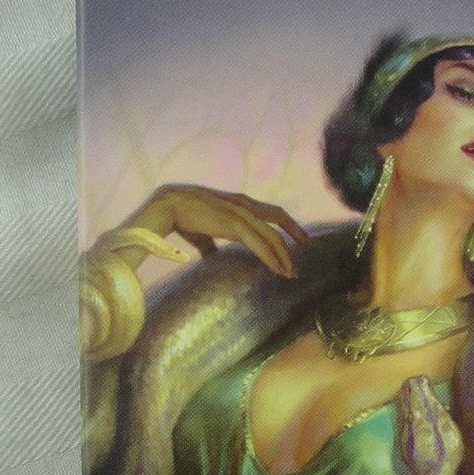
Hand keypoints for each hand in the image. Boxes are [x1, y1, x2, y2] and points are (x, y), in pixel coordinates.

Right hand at [117, 184, 307, 278]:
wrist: (167, 206)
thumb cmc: (182, 217)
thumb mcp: (204, 230)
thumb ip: (212, 243)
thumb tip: (212, 258)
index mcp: (238, 202)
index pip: (270, 211)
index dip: (286, 223)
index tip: (298, 237)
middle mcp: (243, 204)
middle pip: (277, 217)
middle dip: (294, 234)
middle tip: (306, 250)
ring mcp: (240, 213)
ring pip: (271, 234)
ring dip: (284, 254)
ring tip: (291, 272)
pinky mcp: (234, 224)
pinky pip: (259, 242)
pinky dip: (272, 257)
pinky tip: (279, 269)